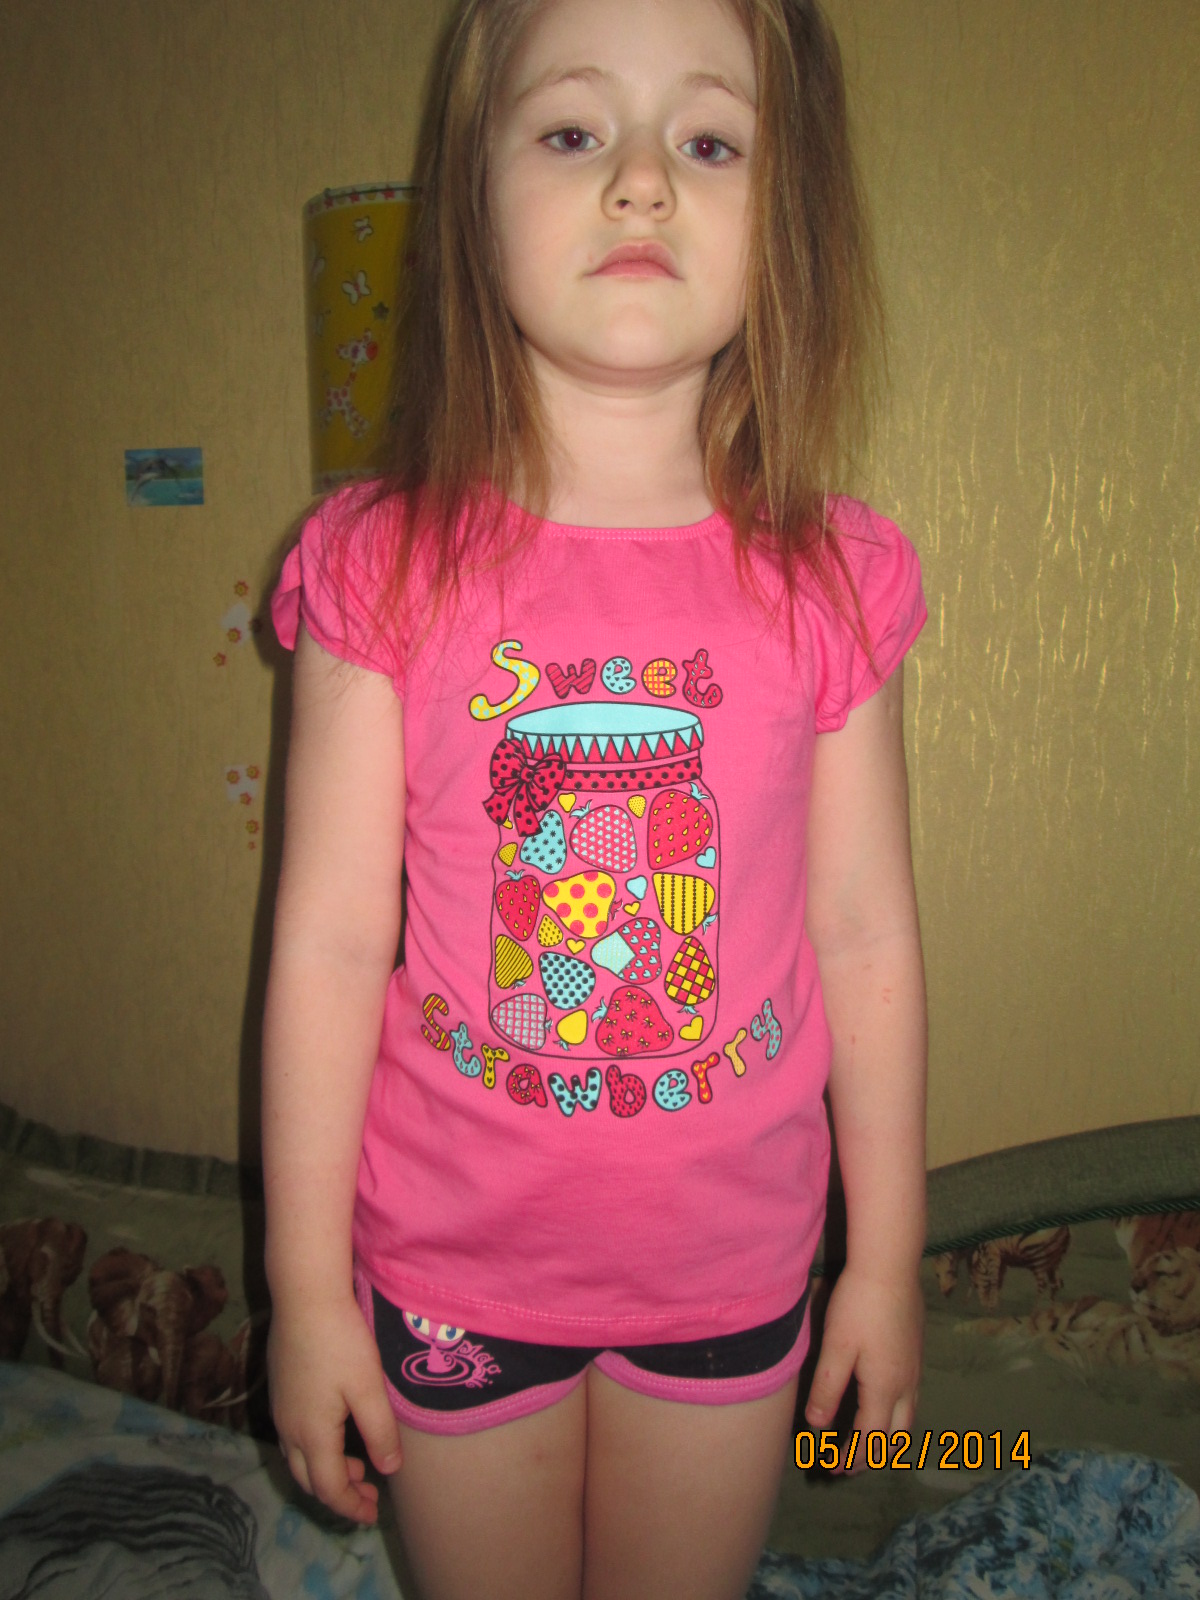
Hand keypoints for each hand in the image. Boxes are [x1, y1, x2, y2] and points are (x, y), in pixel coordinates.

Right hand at [266, 1291, 402, 1522]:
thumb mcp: (369, 1389)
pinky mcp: (280, 1389)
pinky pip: (294, 1436)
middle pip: (309, 1479)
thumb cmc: (341, 1341)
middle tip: (369, 1495)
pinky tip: (338, 1431)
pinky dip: (316, 1449)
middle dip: (339, 1494)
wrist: (304, 1297)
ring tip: (359, 1466)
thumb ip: (380, 1433)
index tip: (374, 1514)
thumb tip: (389, 1470)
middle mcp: (288, 1428)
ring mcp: (280, 1408)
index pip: (329, 1489)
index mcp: (311, 1435)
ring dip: (327, 1470)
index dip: (351, 1507)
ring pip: (298, 1458)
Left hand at [803, 1263, 923, 1473]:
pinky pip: (912, 1396)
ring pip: (909, 1416)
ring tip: (867, 1439)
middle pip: (897, 1436)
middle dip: (874, 1455)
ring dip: (888, 1435)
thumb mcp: (836, 1348)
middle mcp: (907, 1384)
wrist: (890, 1265)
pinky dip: (896, 1413)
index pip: (871, 1440)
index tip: (832, 1468)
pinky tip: (881, 1399)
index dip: (852, 1459)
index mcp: (885, 1388)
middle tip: (849, 1462)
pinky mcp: (917, 1349)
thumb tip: (817, 1427)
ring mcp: (916, 1367)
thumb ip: (827, 1389)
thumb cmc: (858, 1305)